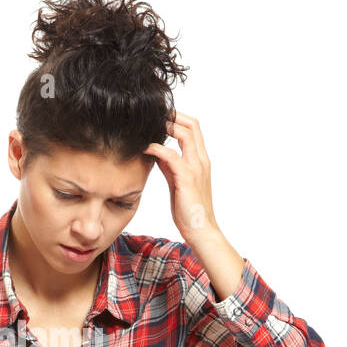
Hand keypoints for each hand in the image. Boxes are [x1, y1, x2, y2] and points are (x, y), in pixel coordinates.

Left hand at [143, 112, 220, 252]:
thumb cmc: (188, 209)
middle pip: (192, 124)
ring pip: (185, 134)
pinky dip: (157, 148)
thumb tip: (157, 153)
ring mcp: (196, 168)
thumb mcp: (177, 181)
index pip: (194, 128)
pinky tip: (145, 148)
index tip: (160, 116)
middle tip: (153, 115)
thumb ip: (170, 166)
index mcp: (200, 160)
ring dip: (166, 126)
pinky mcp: (187, 178)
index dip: (178, 118)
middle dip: (173, 115)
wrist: (200, 230)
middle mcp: (201, 160)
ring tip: (148, 126)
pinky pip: (171, 155)